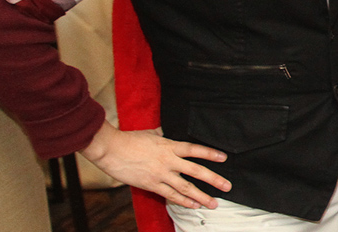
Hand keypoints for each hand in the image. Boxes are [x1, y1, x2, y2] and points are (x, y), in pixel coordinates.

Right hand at [80, 122, 230, 208]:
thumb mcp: (150, 133)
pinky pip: (170, 195)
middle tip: (227, 186)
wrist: (111, 149)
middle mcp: (168, 161)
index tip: (224, 158)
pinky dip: (183, 201)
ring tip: (213, 204)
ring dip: (201, 196)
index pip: (195, 150)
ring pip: (186, 187)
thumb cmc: (129, 139)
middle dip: (214, 179)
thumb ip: (162, 135)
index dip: (210, 153)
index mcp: (169, 145)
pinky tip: (193, 205)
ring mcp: (160, 174)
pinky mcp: (151, 185)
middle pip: (196, 171)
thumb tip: (165, 132)